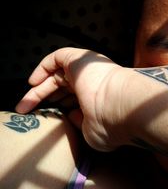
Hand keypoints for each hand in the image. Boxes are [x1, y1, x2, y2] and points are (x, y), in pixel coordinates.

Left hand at [15, 47, 129, 150]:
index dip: (59, 105)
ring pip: (57, 74)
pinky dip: (43, 67)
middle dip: (43, 98)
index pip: (75, 97)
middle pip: (62, 86)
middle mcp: (93, 81)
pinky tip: (33, 82)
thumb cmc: (112, 122)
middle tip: (26, 110)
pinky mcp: (79, 59)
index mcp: (98, 97)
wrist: (122, 105)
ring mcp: (87, 69)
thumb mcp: (92, 131)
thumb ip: (81, 123)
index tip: (47, 116)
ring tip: (24, 103)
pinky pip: (57, 58)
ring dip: (38, 88)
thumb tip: (72, 114)